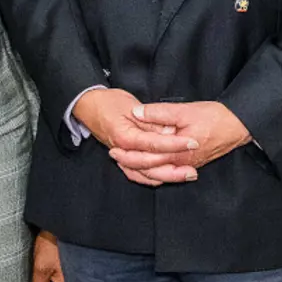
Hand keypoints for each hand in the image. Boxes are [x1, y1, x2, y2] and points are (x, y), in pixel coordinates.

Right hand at [73, 89, 199, 187]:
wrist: (88, 106)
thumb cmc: (107, 102)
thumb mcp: (131, 105)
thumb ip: (151, 120)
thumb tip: (170, 130)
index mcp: (125, 137)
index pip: (155, 144)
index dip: (176, 144)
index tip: (193, 142)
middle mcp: (123, 151)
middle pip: (152, 166)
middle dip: (175, 168)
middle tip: (194, 168)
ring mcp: (123, 157)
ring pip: (146, 175)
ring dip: (167, 177)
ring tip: (187, 175)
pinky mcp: (124, 159)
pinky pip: (139, 175)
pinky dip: (153, 178)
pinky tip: (168, 176)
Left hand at [106, 101, 250, 185]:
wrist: (238, 126)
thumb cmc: (214, 117)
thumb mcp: (185, 110)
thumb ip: (159, 113)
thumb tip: (137, 113)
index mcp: (176, 153)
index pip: (146, 158)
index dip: (128, 153)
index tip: (113, 147)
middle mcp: (181, 165)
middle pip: (150, 170)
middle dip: (130, 164)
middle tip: (114, 155)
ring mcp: (187, 167)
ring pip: (159, 175)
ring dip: (141, 170)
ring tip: (125, 162)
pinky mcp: (191, 165)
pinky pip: (168, 174)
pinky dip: (155, 173)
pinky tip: (149, 167)